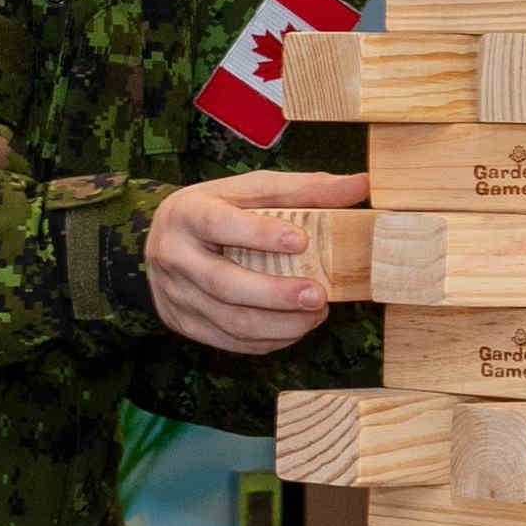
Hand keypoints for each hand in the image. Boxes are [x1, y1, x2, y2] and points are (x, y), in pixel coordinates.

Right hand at [145, 171, 366, 353]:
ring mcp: (176, 294)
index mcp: (188, 214)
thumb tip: (360, 184)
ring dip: (279, 324)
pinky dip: (267, 339)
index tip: (302, 242)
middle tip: (318, 296)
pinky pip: (228, 340)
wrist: (164, 240)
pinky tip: (295, 329)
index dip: (260, 234)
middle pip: (225, 284)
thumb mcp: (251, 190)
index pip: (221, 224)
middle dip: (276, 295)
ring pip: (229, 320)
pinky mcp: (183, 323)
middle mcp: (174, 255)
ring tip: (316, 315)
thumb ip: (303, 189)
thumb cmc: (218, 208)